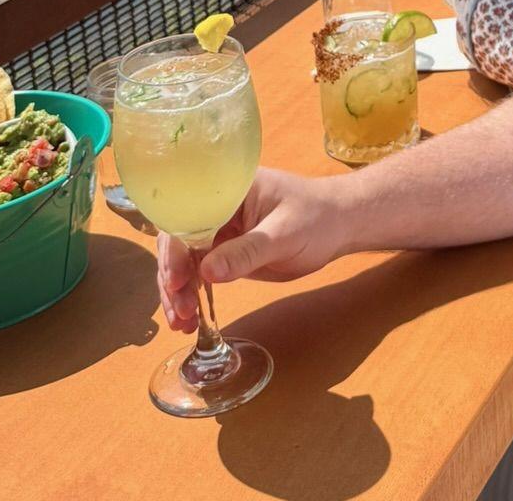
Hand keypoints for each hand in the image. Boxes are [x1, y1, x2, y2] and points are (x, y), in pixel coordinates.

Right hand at [157, 167, 341, 332]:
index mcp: (228, 189)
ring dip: (178, 292)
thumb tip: (206, 272)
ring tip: (181, 323)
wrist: (338, 226)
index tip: (177, 280)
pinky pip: (199, 273)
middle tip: (180, 311)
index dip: (176, 247)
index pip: (188, 214)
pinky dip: (190, 295)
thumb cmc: (316, 218)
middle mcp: (217, 207)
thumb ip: (247, 252)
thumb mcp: (284, 234)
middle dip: (174, 276)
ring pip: (185, 261)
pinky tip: (187, 320)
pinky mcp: (225, 252)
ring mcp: (219, 231)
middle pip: (179, 240)